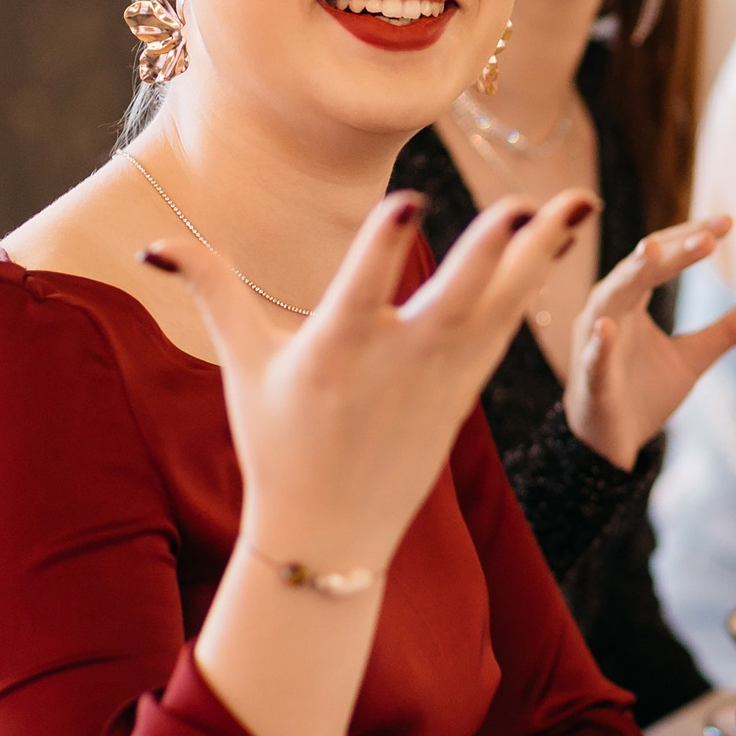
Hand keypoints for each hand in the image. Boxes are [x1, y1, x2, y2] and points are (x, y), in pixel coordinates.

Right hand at [147, 187, 598, 571]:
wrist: (328, 535)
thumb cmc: (277, 442)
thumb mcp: (243, 367)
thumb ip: (212, 293)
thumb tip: (154, 244)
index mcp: (334, 355)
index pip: (361, 292)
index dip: (385, 247)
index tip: (412, 200)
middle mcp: (395, 365)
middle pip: (453, 302)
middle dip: (490, 254)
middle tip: (524, 204)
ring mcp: (440, 380)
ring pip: (499, 308)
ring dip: (541, 255)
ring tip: (582, 202)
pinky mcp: (466, 391)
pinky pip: (506, 329)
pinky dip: (533, 285)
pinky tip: (560, 240)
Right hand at [564, 215, 735, 469]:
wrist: (609, 446)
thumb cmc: (643, 393)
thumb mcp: (693, 358)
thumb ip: (729, 329)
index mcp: (632, 302)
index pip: (660, 258)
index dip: (690, 238)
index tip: (727, 222)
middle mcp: (609, 313)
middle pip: (639, 272)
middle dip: (670, 251)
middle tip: (708, 236)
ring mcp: (595, 346)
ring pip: (609, 302)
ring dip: (629, 277)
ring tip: (650, 252)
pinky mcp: (591, 383)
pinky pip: (593, 359)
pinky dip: (599, 343)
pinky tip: (608, 328)